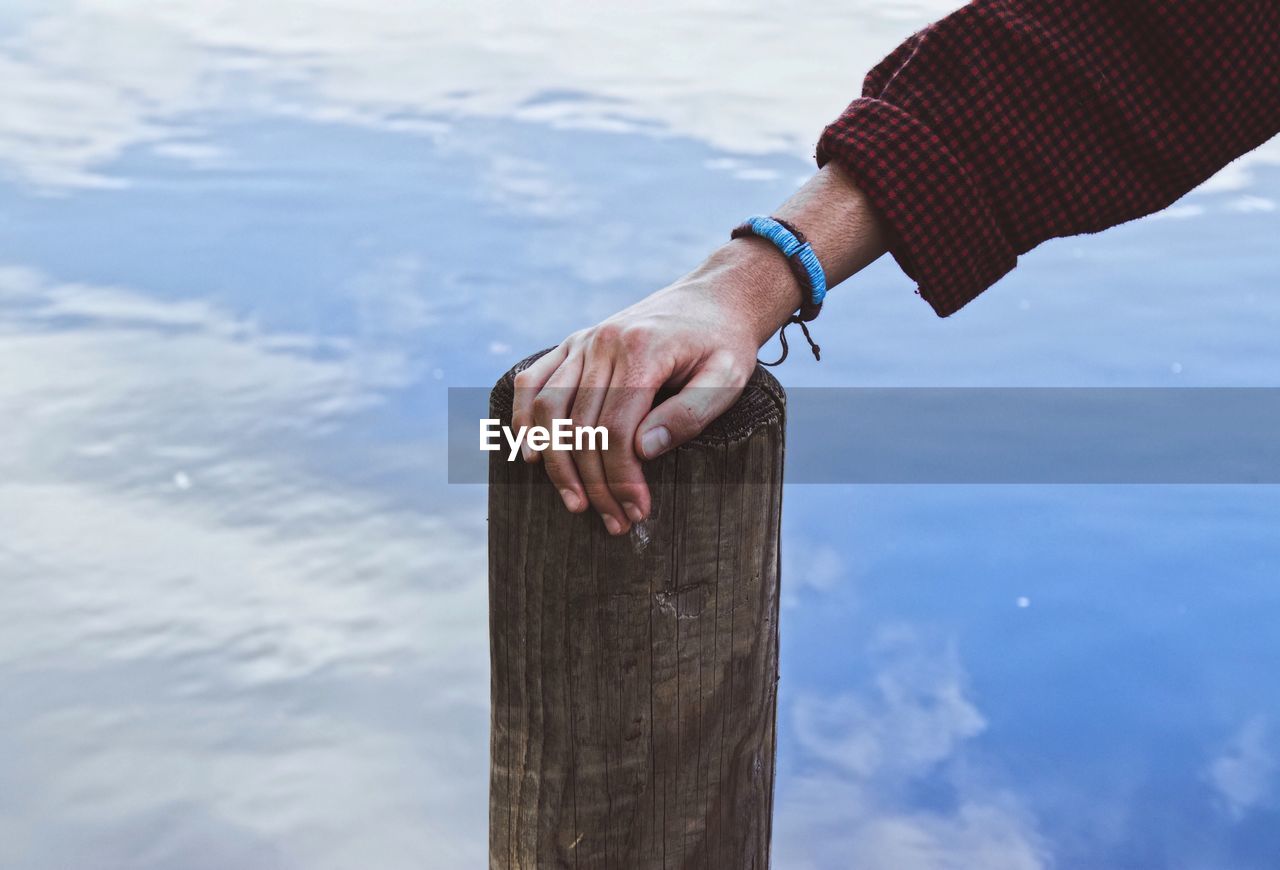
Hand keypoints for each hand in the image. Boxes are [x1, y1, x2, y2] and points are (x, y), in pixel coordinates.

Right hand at [512, 163, 885, 533]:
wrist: (715, 297)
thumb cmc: (724, 344)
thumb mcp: (727, 378)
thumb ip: (688, 414)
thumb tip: (643, 451)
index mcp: (642, 351)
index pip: (616, 430)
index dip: (621, 477)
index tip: (637, 510)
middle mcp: (603, 343)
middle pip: (581, 428)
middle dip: (595, 483)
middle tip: (615, 521)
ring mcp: (583, 341)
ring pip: (548, 410)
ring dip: (555, 464)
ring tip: (575, 502)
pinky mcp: (574, 343)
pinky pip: (533, 381)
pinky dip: (525, 418)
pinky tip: (530, 454)